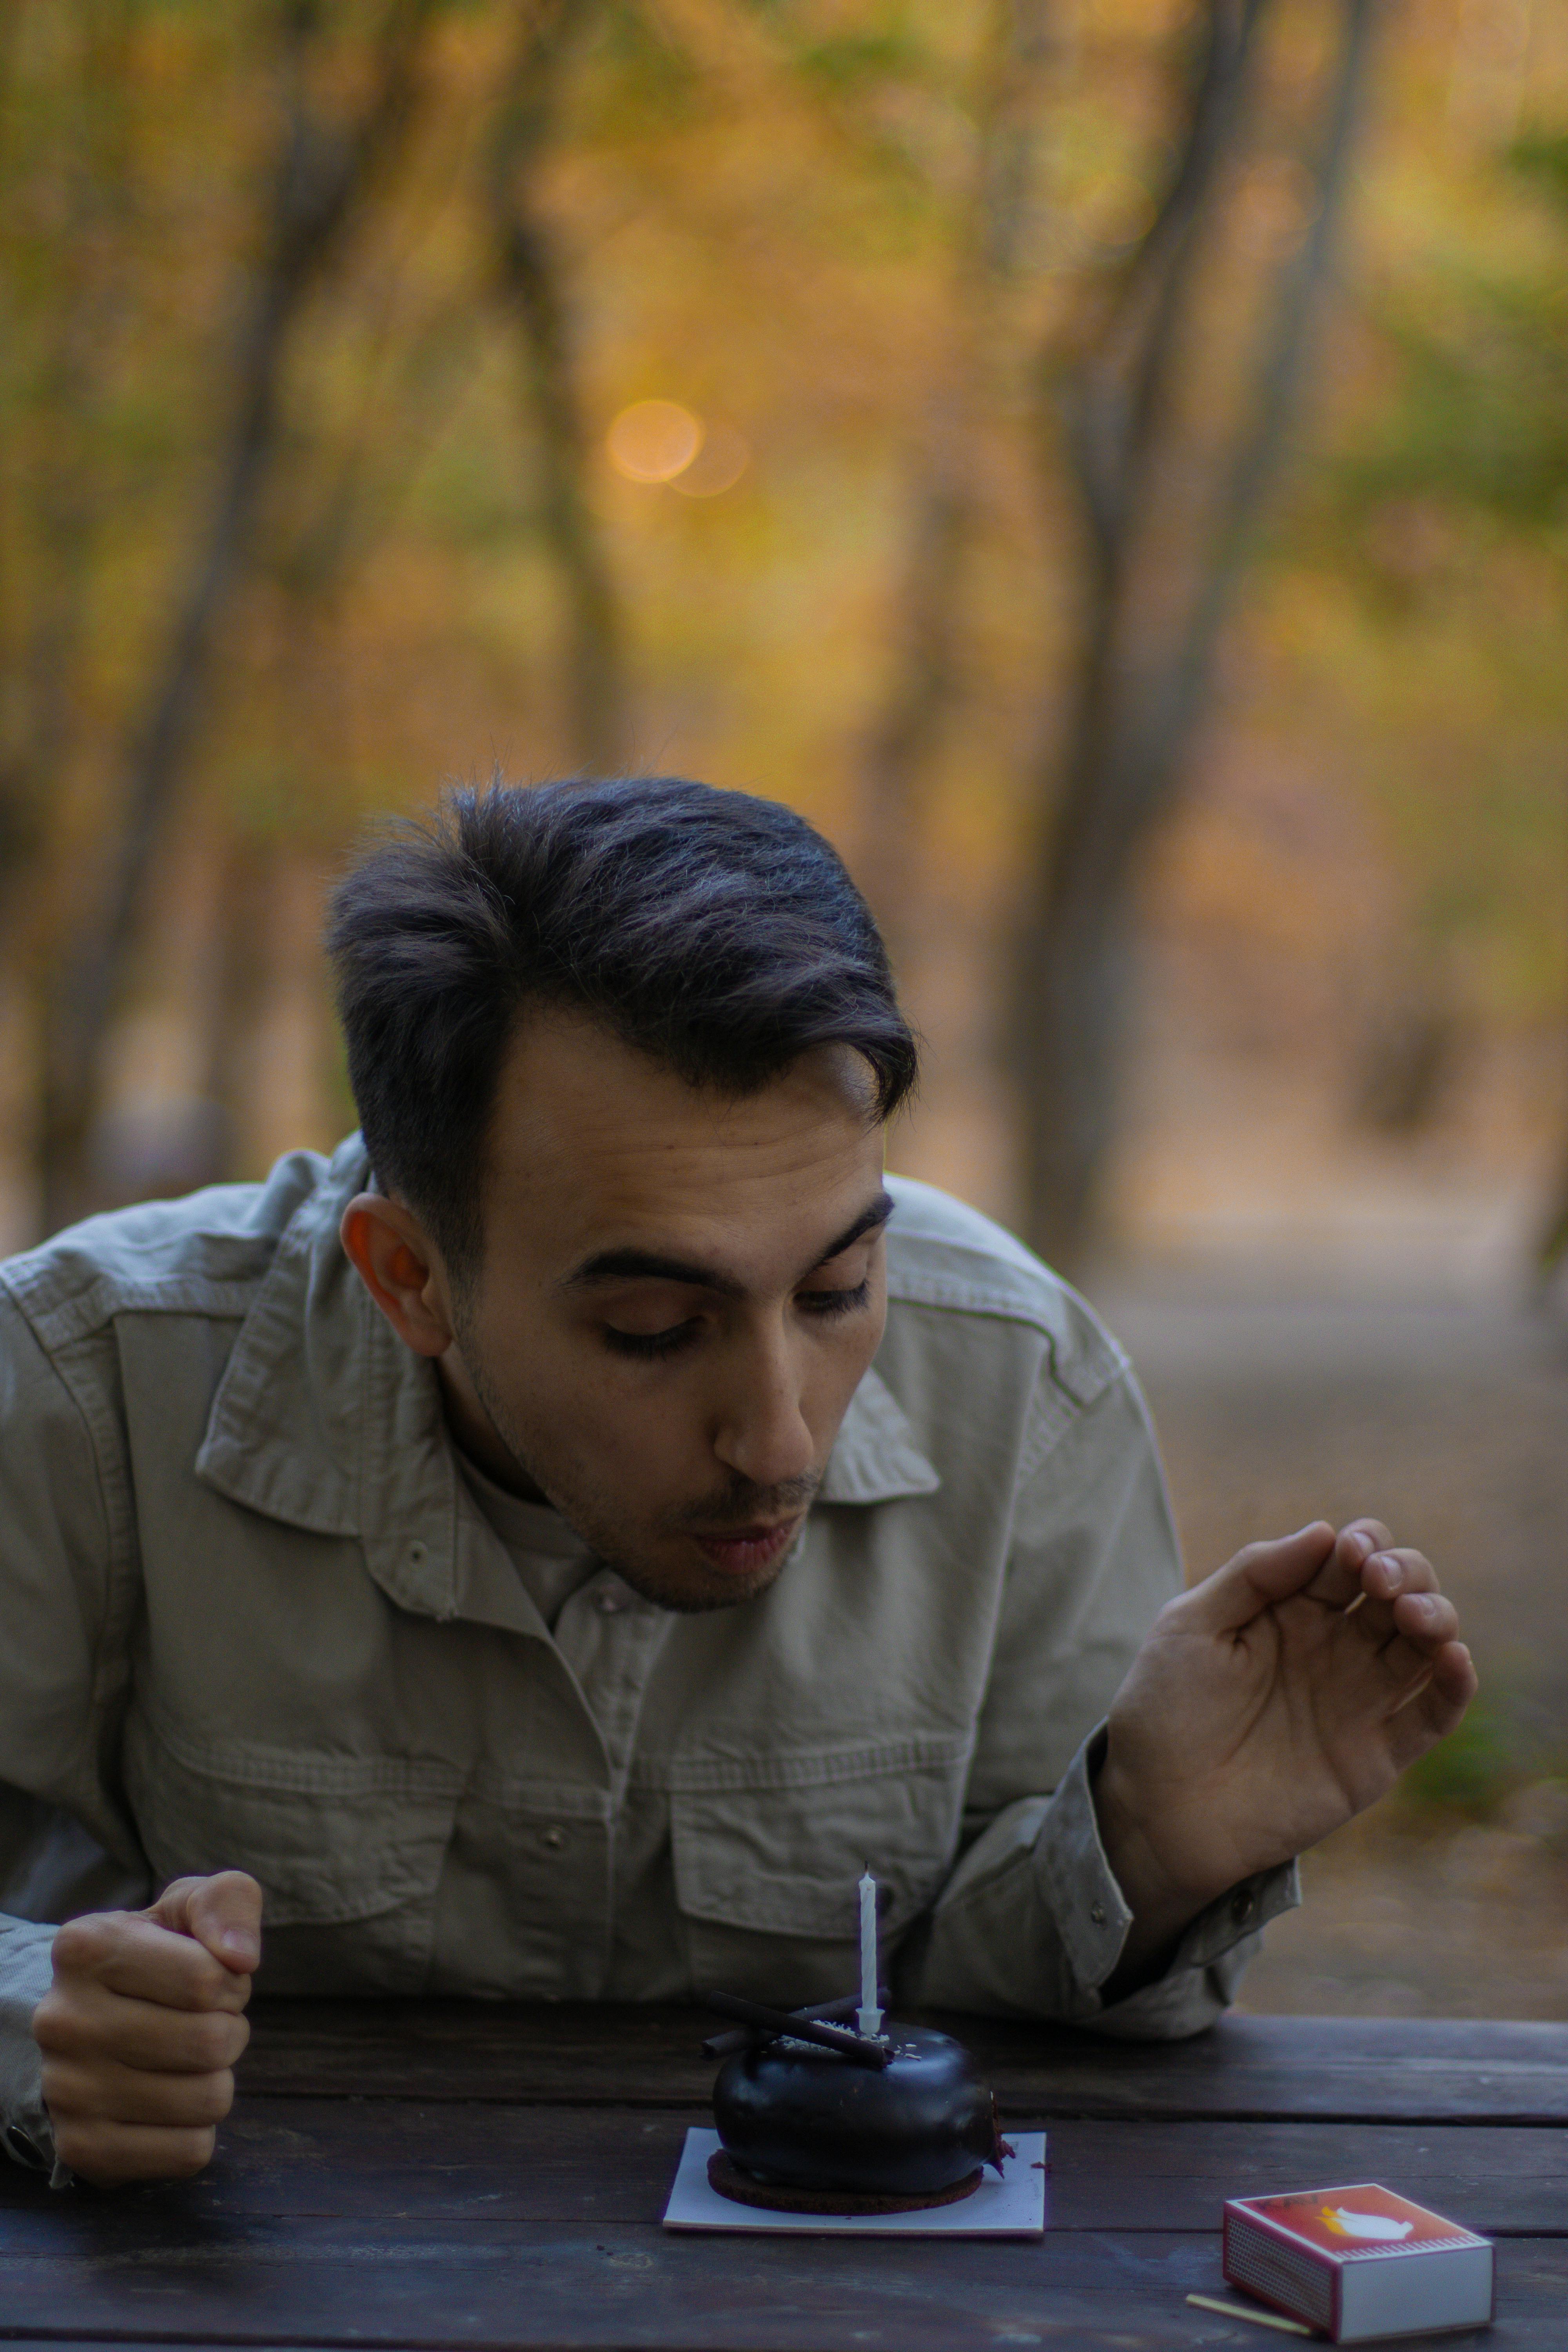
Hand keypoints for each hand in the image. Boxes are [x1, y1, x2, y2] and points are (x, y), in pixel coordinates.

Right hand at [31, 1871, 260, 2185]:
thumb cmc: (156, 1959)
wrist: (92, 2026)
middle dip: (228, 2030)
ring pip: (208, 2099)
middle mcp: (62, 2019)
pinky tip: (167, 2104)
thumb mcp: (187, 1909)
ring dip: (216, 2079)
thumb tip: (241, 1957)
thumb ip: (226, 1903)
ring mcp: (66, 2090)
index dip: (230, 1981)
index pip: (207, 1978)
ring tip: (183, 2061)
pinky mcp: (82, 2150)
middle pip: (211, 2040)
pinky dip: (197, 2129)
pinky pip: (190, 2153)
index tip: (210, 1980)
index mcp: (84, 1947)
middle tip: (200, 2023)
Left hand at [1095, 1520, 1476, 1973]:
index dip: (1363, 1543)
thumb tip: (1323, 1531)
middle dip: (1405, 1571)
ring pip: (1426, 1644)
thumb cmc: (1164, 1710)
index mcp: (1291, 1609)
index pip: (1348, 1558)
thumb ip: (1254, 1574)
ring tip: (1411, 1614)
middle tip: (1380, 1580)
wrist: (1158, 1807)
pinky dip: (1454, 1684)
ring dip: (1436, 1616)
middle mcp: (1334, 1647)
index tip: (1350, 1550)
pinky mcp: (1376, 1755)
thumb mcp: (1190, 1625)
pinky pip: (1432, 1714)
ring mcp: (1359, 1698)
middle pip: (1399, 1591)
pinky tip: (1452, 1657)